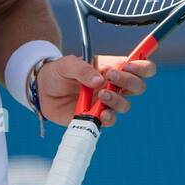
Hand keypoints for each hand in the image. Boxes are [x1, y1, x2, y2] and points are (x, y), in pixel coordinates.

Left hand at [33, 54, 156, 127]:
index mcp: (110, 68)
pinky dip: (109, 117)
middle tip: (111, 77)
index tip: (130, 66)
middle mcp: (112, 86)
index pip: (138, 66)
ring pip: (125, 104)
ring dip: (117, 100)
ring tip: (102, 95)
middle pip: (138, 86)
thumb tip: (99, 81)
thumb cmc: (58, 74)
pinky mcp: (95, 117)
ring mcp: (105, 102)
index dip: (142, 66)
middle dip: (130, 81)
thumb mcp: (66, 64)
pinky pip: (110, 120)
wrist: (42, 91)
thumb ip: (81, 68)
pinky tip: (101, 112)